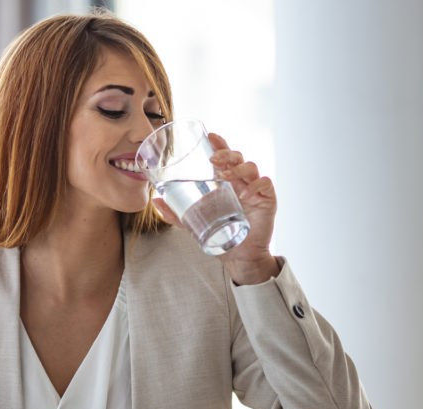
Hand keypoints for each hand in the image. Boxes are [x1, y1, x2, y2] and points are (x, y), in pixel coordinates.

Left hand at [151, 132, 279, 284]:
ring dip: (238, 168)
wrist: (239, 258)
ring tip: (225, 177)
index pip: (225, 157)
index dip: (220, 144)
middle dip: (227, 153)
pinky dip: (255, 186)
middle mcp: (242, 182)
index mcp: (227, 183)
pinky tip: (245, 195)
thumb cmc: (220, 236)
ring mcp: (255, 190)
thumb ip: (176, 214)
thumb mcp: (193, 223)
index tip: (211, 135)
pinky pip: (265, 184)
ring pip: (251, 167)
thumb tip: (155, 202)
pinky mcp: (267, 200)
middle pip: (239, 157)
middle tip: (213, 159)